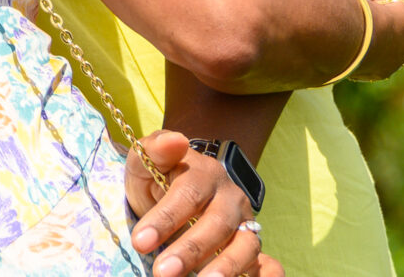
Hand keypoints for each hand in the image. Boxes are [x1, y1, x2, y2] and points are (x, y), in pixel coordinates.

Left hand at [127, 130, 274, 276]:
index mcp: (204, 173)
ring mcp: (246, 223)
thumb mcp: (143, 164)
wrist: (171, 193)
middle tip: (162, 272)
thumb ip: (153, 151)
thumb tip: (176, 140)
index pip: (187, 196)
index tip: (139, 241)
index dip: (165, 219)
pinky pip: (264, 264)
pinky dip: (257, 275)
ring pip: (245, 246)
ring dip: (225, 267)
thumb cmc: (154, 180)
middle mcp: (231, 197)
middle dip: (190, 250)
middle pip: (216, 225)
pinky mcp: (253, 247)